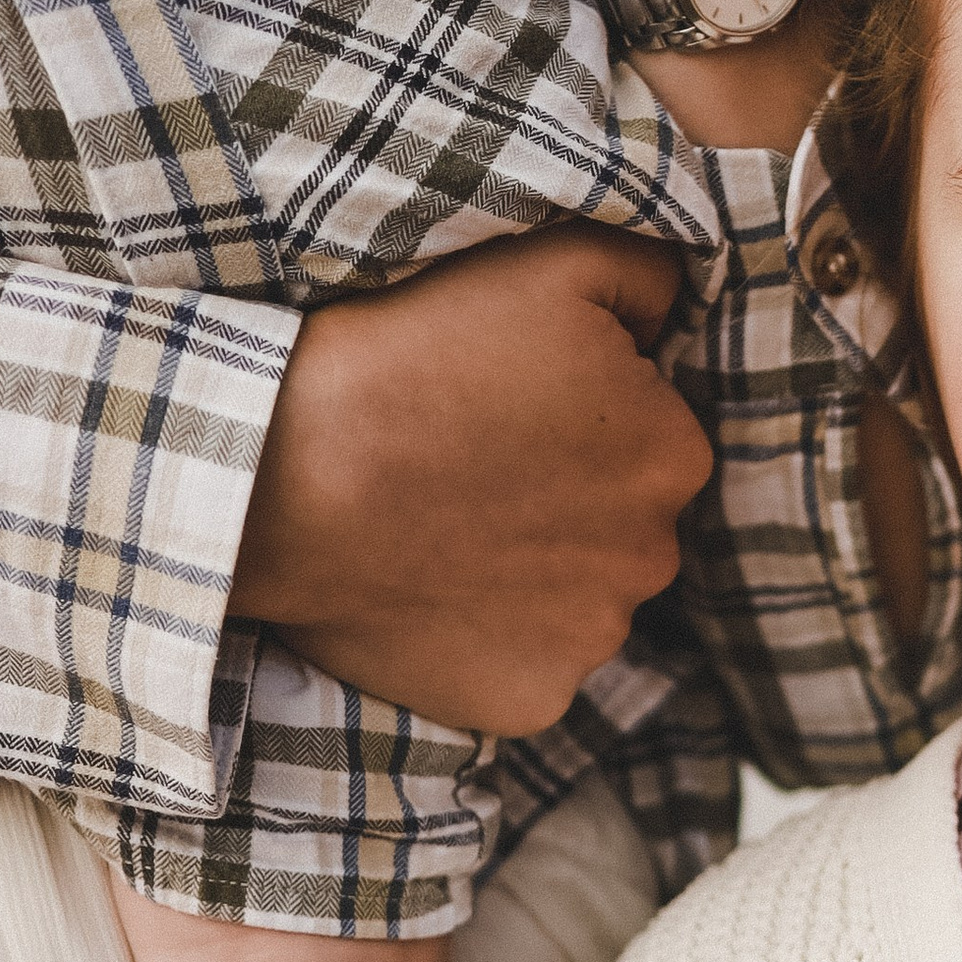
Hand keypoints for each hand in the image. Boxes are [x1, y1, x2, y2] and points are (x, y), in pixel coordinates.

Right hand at [231, 227, 712, 732]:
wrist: (286, 474)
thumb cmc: (418, 354)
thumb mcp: (555, 261)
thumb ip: (650, 276)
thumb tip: (675, 312)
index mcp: (673, 455)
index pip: (648, 432)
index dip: (577, 412)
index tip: (502, 400)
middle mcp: (653, 559)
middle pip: (620, 521)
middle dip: (561, 495)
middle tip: (463, 461)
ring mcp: (592, 640)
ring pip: (575, 595)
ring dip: (525, 568)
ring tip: (436, 523)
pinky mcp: (532, 701)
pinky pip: (524, 663)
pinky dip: (486, 636)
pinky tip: (428, 590)